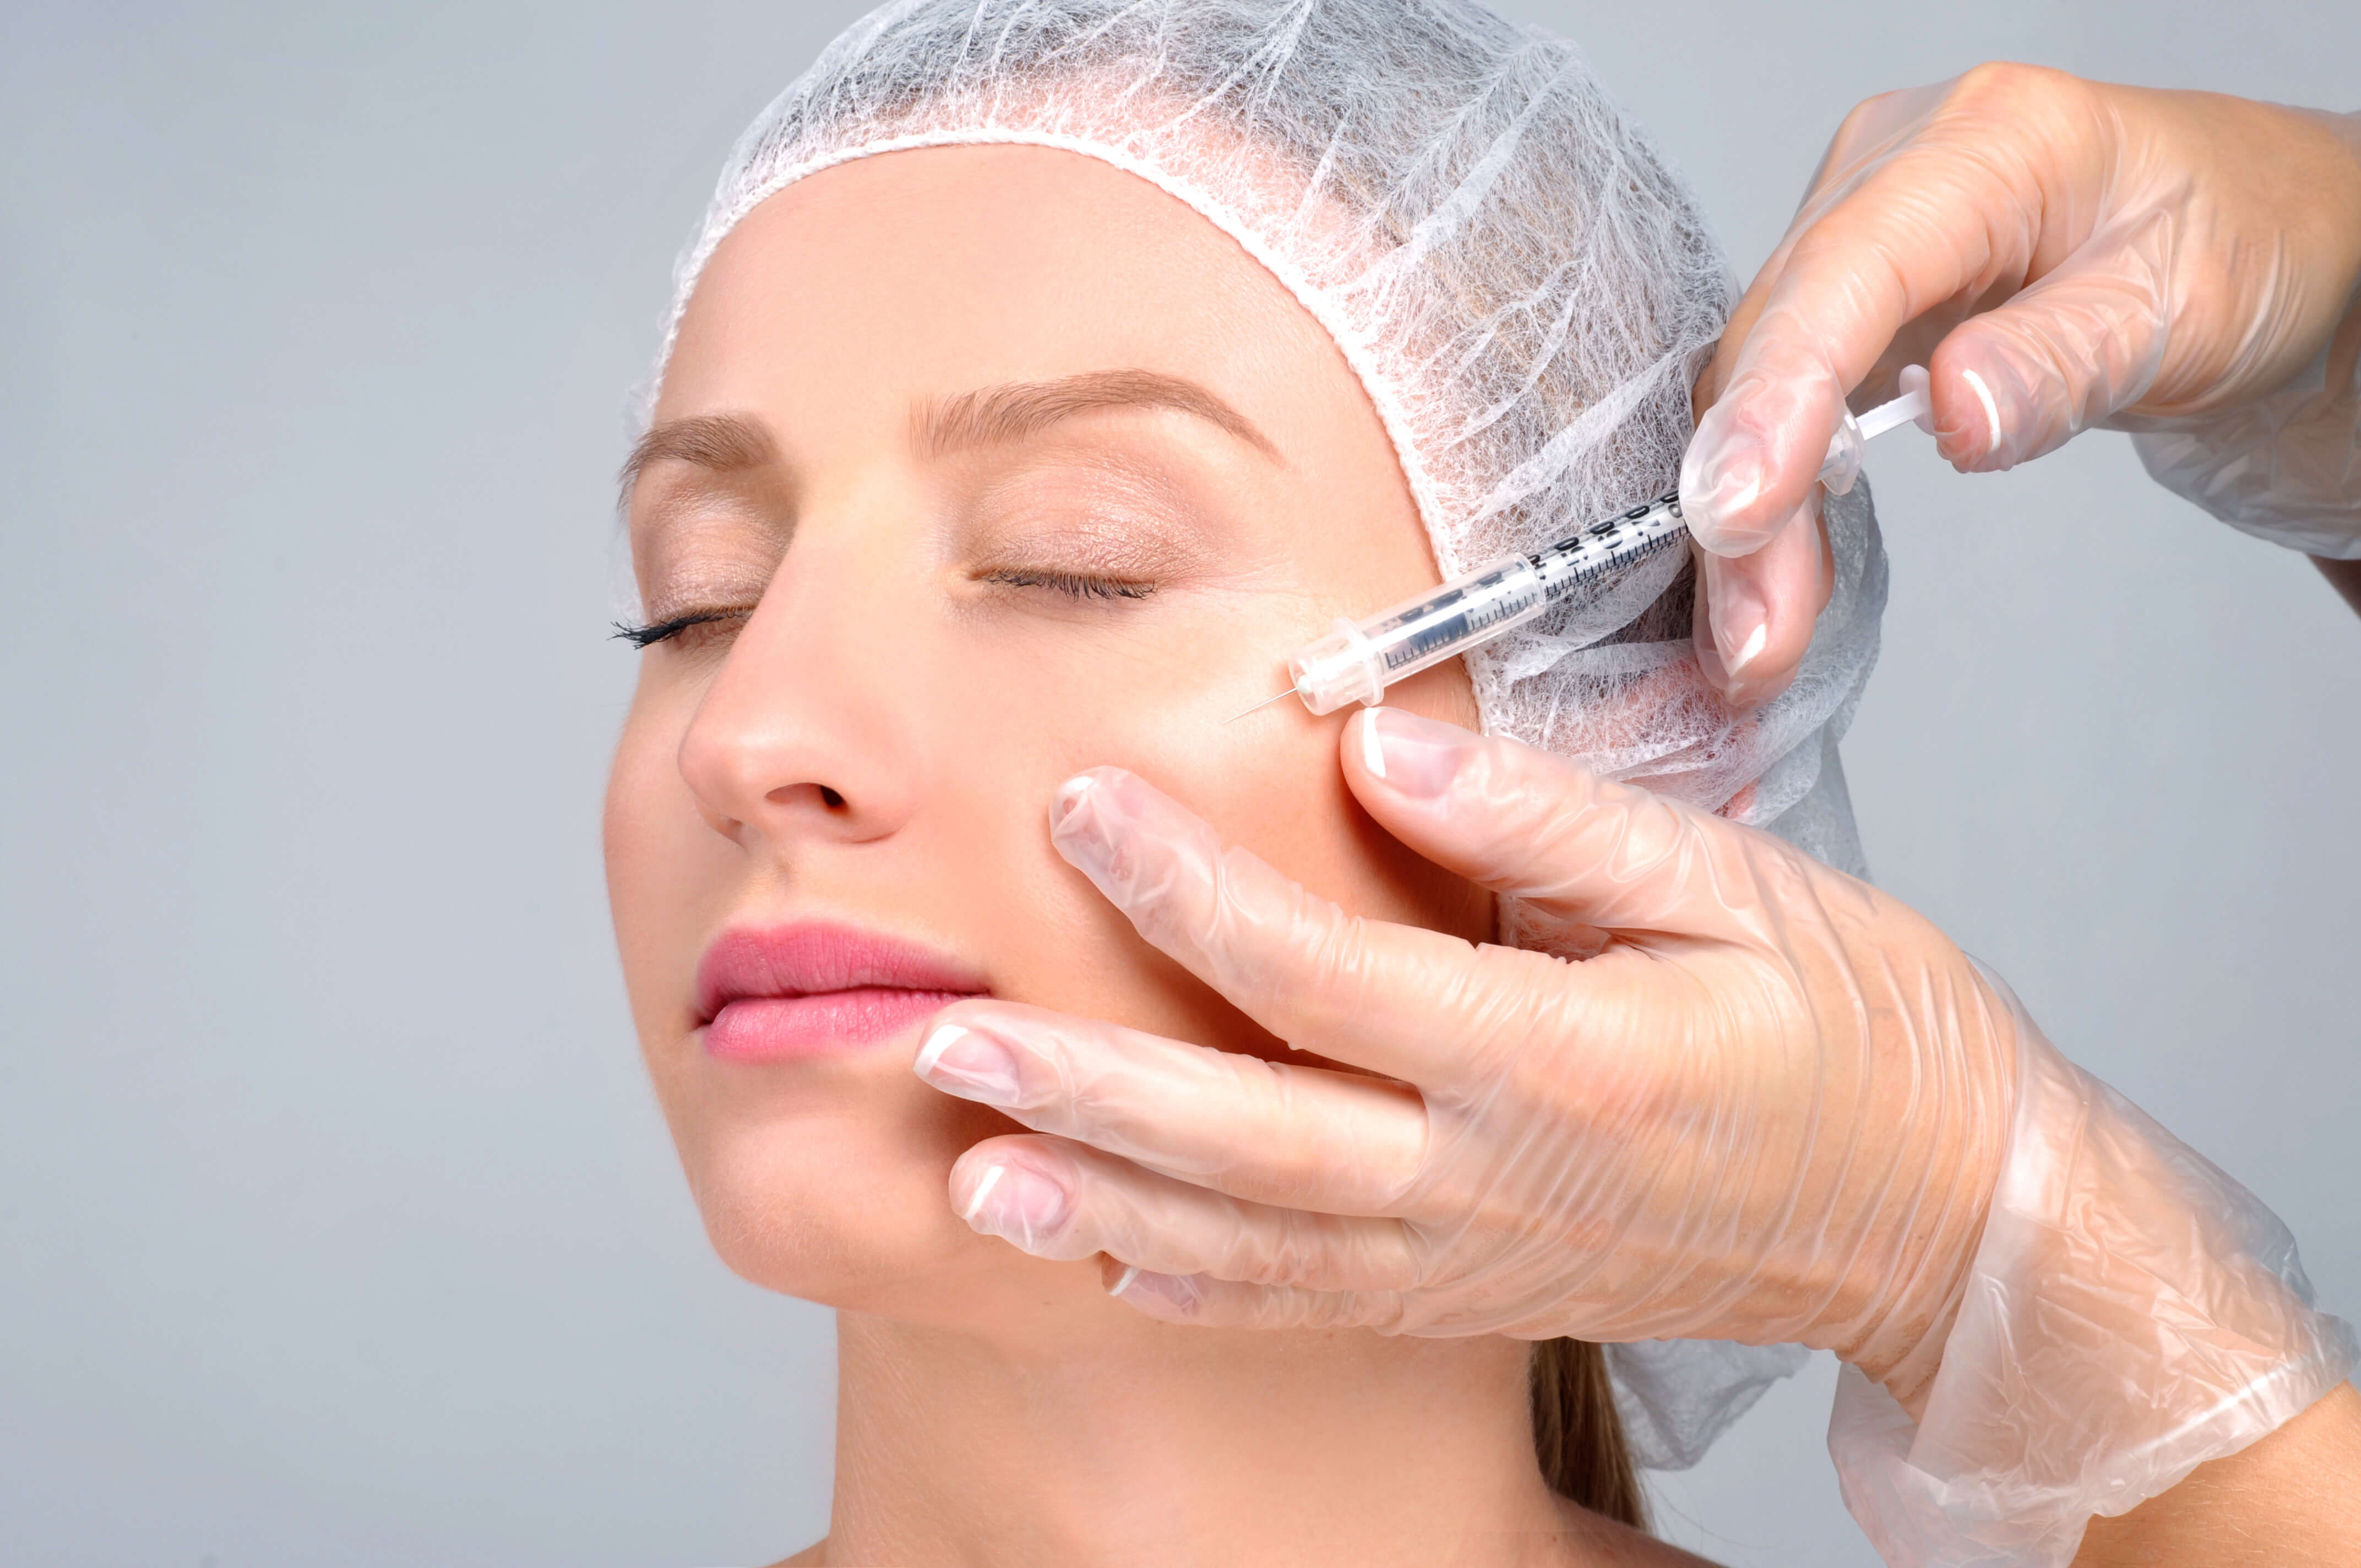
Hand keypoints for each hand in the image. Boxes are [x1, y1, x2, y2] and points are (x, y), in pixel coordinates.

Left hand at [916, 707, 2018, 1411]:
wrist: (1941, 1214)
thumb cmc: (1855, 1033)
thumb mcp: (1731, 889)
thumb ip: (1547, 824)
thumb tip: (1380, 747)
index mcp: (1560, 1060)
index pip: (1326, 974)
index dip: (1188, 889)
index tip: (1077, 807)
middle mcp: (1496, 1179)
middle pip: (1250, 1138)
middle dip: (1086, 1087)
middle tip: (940, 1031)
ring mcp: (1478, 1257)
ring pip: (1255, 1245)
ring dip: (1102, 1205)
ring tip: (968, 1169)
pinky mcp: (1477, 1297)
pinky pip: (1312, 1306)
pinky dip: (1197, 1289)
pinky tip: (1102, 1254)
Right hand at [1680, 65, 2360, 704]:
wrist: (2264, 237)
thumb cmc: (2245, 245)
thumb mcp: (2185, 306)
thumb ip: (2064, 358)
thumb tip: (1954, 412)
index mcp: (1987, 143)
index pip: (1846, 273)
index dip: (1782, 396)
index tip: (1741, 510)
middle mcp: (1893, 174)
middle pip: (1774, 342)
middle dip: (1747, 498)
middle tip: (1754, 641)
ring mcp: (1859, 238)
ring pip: (1754, 388)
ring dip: (1746, 523)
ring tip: (1756, 643)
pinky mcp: (1849, 305)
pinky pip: (1779, 408)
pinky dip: (1773, 507)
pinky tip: (1774, 586)